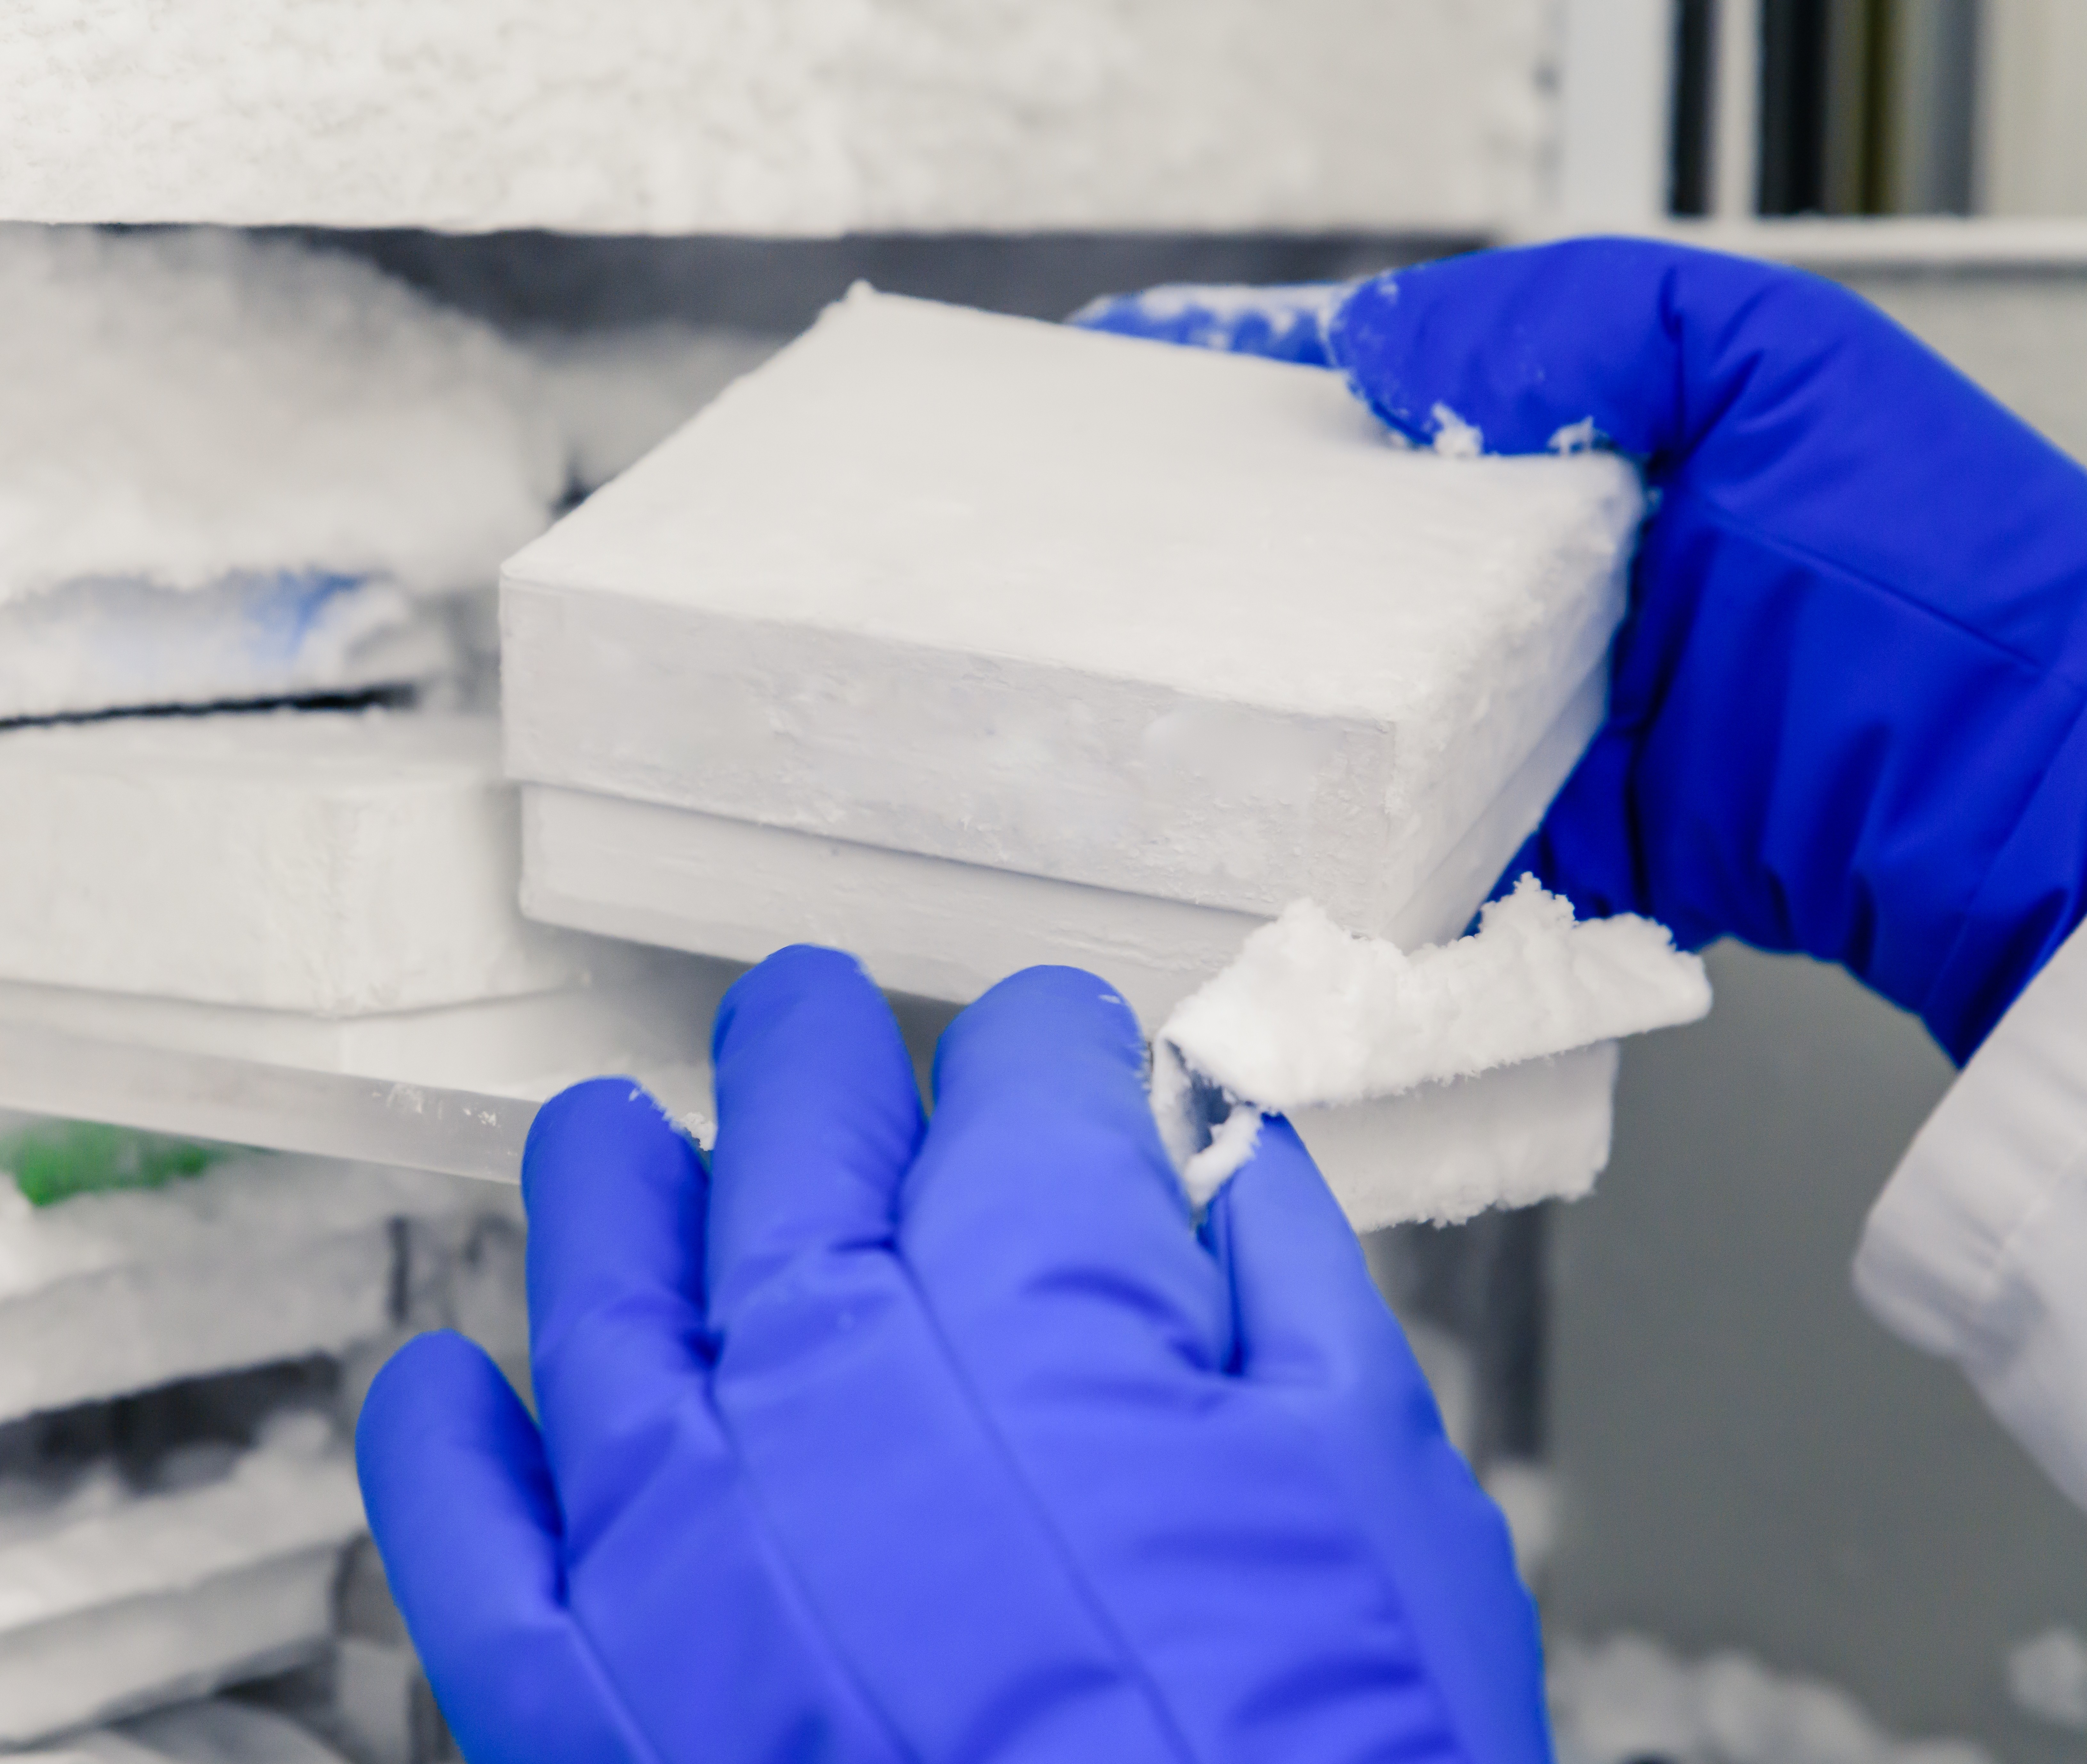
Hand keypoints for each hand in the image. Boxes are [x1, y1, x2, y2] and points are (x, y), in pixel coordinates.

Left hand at [356, 946, 1544, 1763]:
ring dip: (610, 1190)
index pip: (1020, 1088)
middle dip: (818, 1064)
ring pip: (606, 1288)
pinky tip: (452, 1385)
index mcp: (1035, 1308)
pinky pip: (465, 1535)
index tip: (1047, 1054)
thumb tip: (1234, 1170)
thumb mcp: (1382, 1512)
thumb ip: (1289, 1302)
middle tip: (810, 1027)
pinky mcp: (581, 1695)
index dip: (1045, 1054)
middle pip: (799, 1144)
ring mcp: (683, 1537)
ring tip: (613, 1144)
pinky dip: (446, 1444)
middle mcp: (831, 1381)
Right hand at [1079, 241, 2086, 1061]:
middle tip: (1104, 536)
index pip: (1385, 377)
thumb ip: (1578, 317)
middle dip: (1218, 535)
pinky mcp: (1546, 840)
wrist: (2001, 795)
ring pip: (1353, 690)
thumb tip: (1377, 350)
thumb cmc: (1918, 567)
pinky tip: (1247, 819)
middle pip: (1340, 541)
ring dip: (1254, 693)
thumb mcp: (1767, 361)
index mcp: (1585, 438)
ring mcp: (1537, 712)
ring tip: (1135, 678)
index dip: (1252, 365)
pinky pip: (1410, 835)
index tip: (1128, 370)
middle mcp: (1548, 572)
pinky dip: (1334, 835)